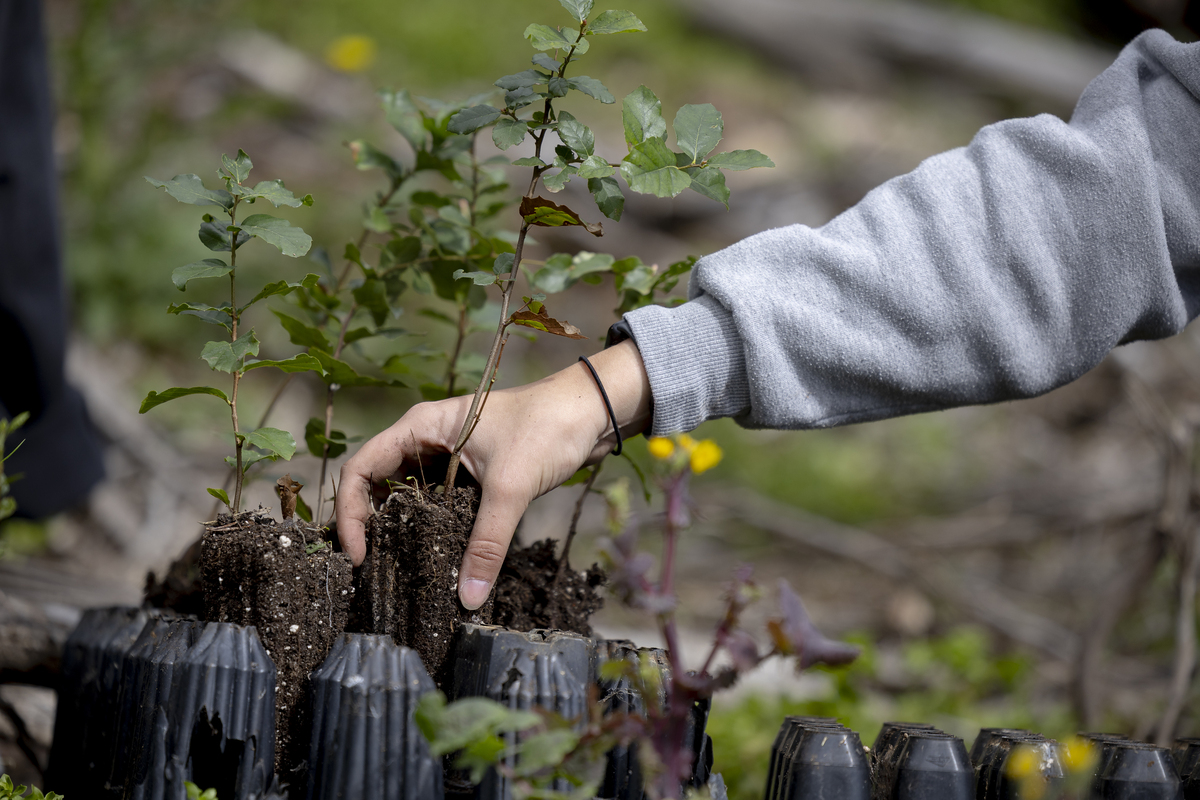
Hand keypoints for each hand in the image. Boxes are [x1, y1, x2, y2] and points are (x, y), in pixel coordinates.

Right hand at [336, 339, 650, 608]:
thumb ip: (487, 543)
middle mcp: (426, 438)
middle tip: (371, 568)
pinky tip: (435, 556)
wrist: (592, 410)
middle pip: (376, 484)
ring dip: (400, 528)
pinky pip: (437, 502)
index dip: (349, 512)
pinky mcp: (469, 472)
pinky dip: (431, 527)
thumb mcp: (512, 486)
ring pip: (407, 496)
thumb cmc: (548, 428)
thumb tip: (469, 597)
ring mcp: (447, 454)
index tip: (359, 554)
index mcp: (421, 425)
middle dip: (368, 525)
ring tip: (397, 568)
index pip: (361, 468)